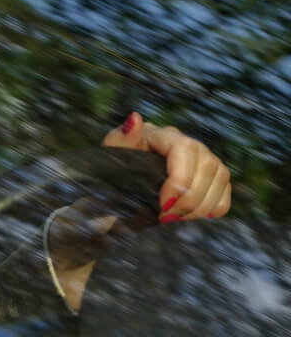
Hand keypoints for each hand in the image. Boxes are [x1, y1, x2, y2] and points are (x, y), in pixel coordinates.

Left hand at [101, 112, 231, 222]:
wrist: (118, 186)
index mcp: (161, 134)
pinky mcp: (212, 177)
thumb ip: (121, 138)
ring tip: (173, 217)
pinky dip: (213, 209)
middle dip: (190, 198)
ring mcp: (203, 158)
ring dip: (200, 206)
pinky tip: (189, 215)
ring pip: (221, 177)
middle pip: (207, 164)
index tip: (163, 204)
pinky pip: (225, 192)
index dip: (180, 179)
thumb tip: (135, 119)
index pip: (185, 148)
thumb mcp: (111, 154)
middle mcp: (188, 142)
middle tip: (166, 216)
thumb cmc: (112, 168)